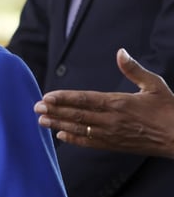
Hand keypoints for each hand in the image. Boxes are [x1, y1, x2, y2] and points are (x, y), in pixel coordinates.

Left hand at [35, 48, 173, 157]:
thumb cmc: (169, 108)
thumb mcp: (153, 84)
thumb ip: (133, 69)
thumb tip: (121, 52)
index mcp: (119, 102)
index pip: (85, 99)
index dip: (64, 98)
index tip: (47, 97)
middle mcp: (112, 119)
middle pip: (77, 115)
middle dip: (54, 111)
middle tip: (35, 108)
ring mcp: (112, 134)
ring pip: (80, 129)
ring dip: (59, 125)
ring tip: (41, 121)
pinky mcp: (115, 145)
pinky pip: (90, 142)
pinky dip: (74, 139)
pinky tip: (61, 136)